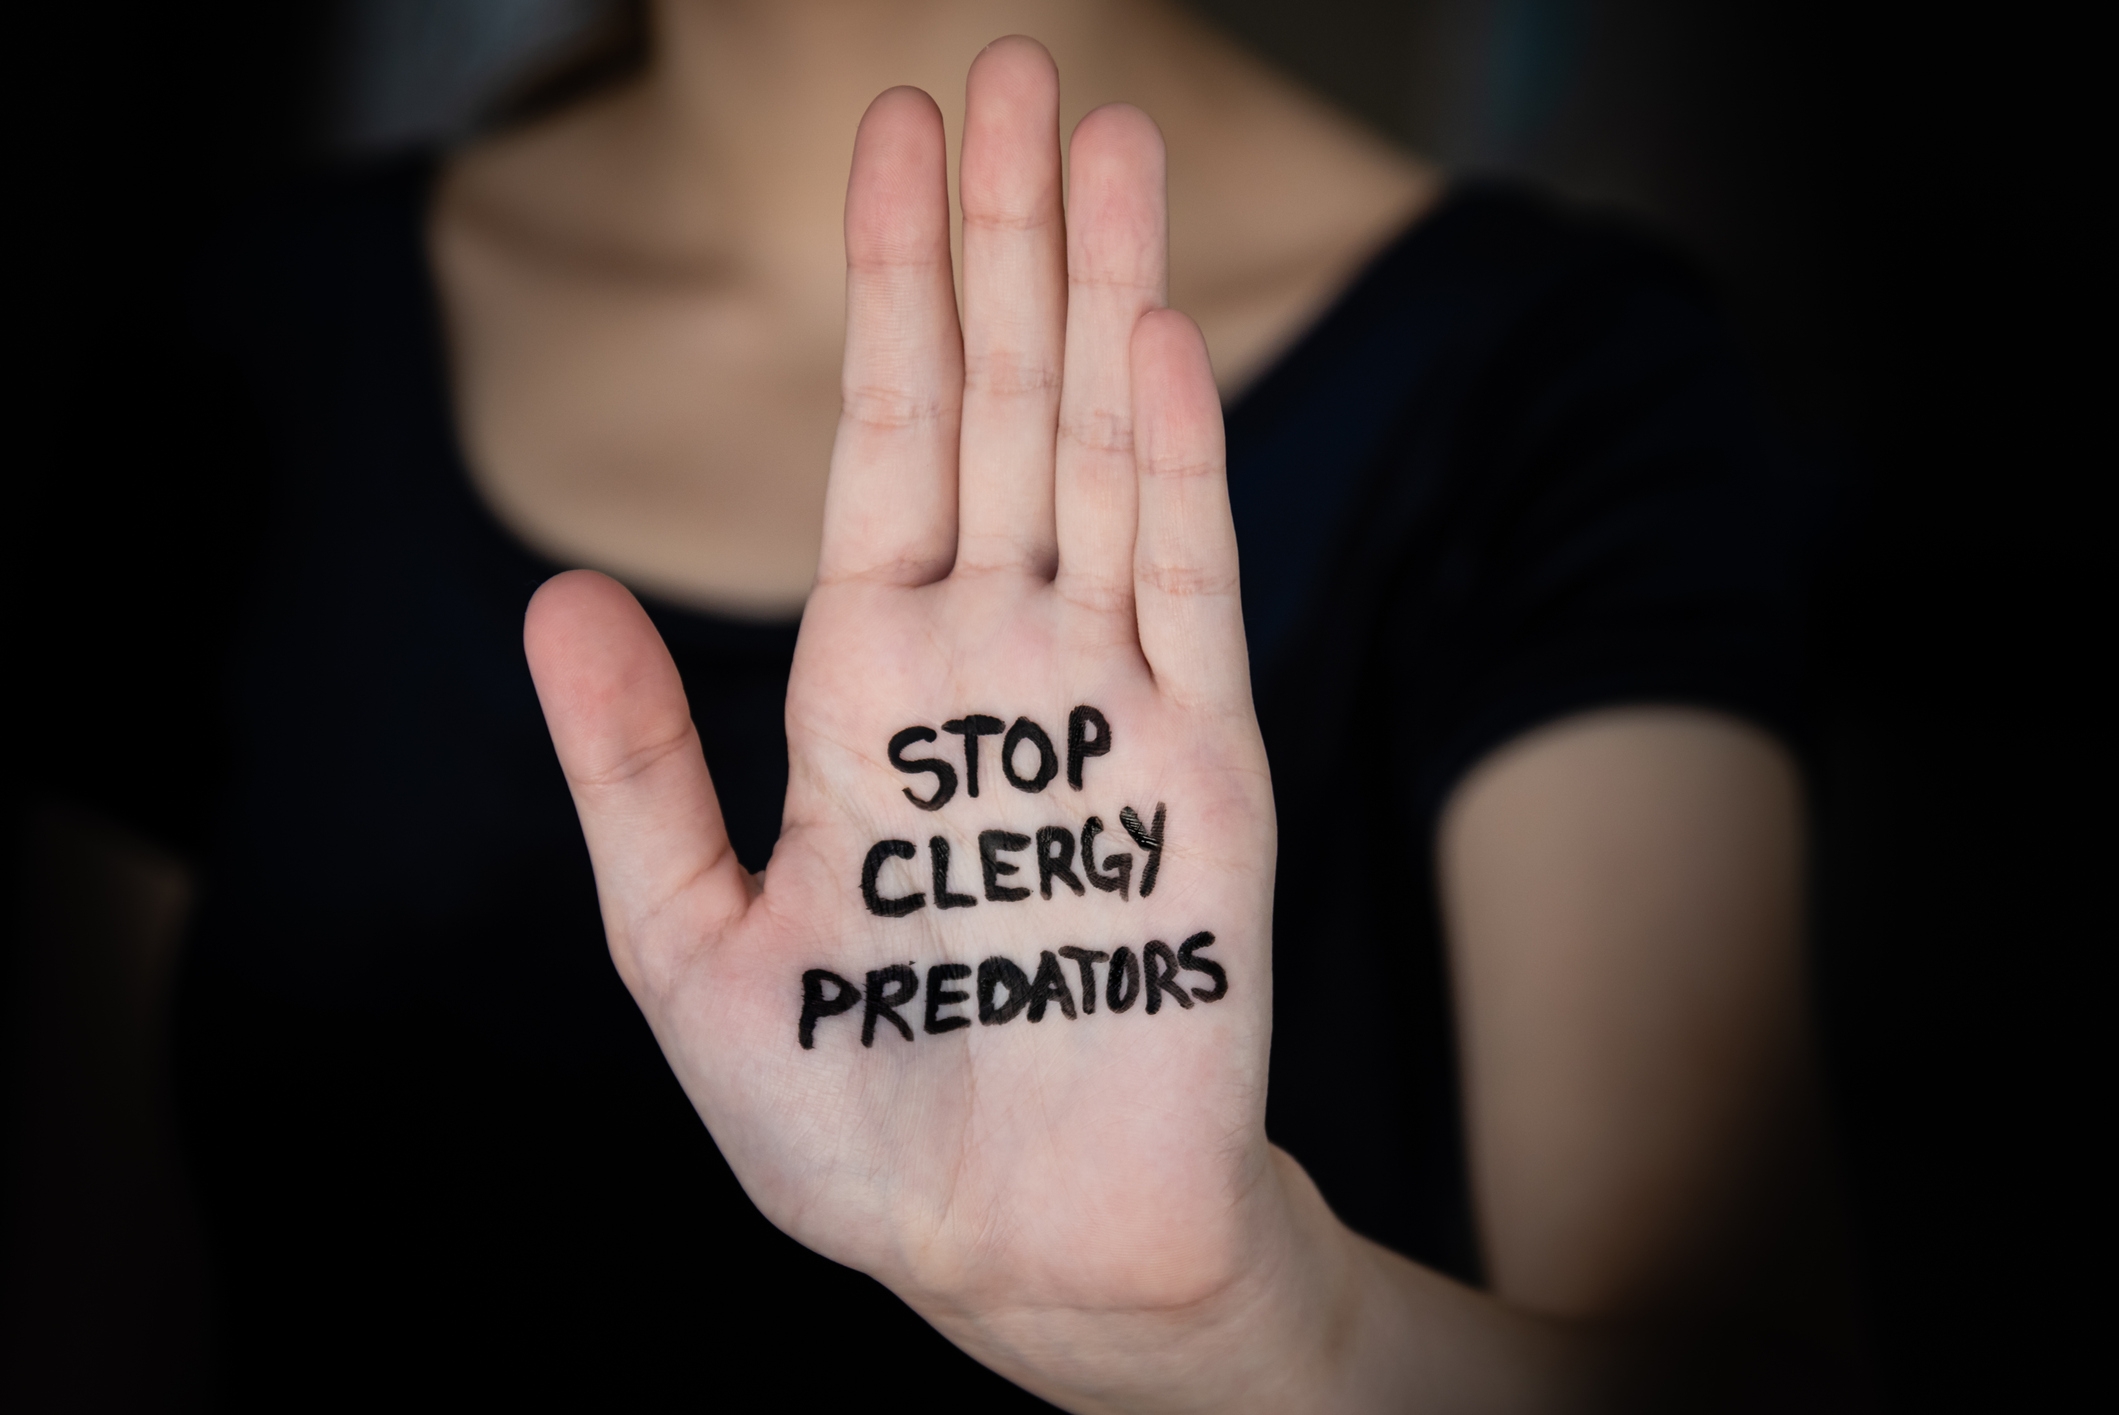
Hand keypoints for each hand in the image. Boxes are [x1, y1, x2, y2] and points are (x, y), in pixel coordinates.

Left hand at [525, 38, 1312, 1409]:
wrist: (1018, 1250)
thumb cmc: (857, 1122)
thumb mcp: (690, 947)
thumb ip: (627, 770)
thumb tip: (546, 595)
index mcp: (871, 688)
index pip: (886, 443)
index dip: (893, 289)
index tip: (902, 136)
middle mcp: (993, 663)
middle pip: (1000, 406)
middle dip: (1004, 239)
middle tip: (1015, 70)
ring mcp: (1104, 703)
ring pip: (1100, 455)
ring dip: (1100, 298)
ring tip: (1103, 141)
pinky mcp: (1200, 773)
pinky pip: (1185, 593)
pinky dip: (1170, 470)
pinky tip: (1145, 346)